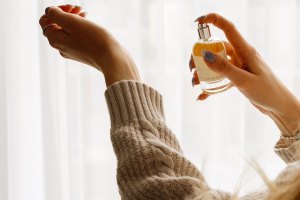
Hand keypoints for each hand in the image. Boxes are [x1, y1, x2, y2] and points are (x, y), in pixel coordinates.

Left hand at [39, 4, 139, 85]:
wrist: (112, 59)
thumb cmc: (94, 40)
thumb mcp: (73, 22)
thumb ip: (56, 14)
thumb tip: (49, 11)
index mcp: (55, 39)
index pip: (45, 19)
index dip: (56, 9)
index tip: (72, 8)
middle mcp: (61, 47)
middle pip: (56, 24)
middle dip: (66, 13)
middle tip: (80, 9)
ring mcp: (72, 51)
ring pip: (67, 30)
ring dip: (74, 19)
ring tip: (86, 14)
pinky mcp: (83, 53)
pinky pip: (77, 37)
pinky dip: (81, 28)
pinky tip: (90, 25)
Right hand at [190, 13, 299, 135]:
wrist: (279, 106)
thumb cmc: (266, 91)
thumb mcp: (244, 80)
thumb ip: (224, 68)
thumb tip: (205, 55)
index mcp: (245, 50)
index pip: (228, 28)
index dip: (213, 20)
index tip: (198, 21)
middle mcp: (240, 55)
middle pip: (215, 48)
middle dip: (200, 55)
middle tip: (191, 67)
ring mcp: (238, 66)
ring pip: (215, 63)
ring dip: (202, 72)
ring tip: (194, 82)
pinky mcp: (236, 77)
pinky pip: (219, 78)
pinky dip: (209, 86)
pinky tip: (202, 96)